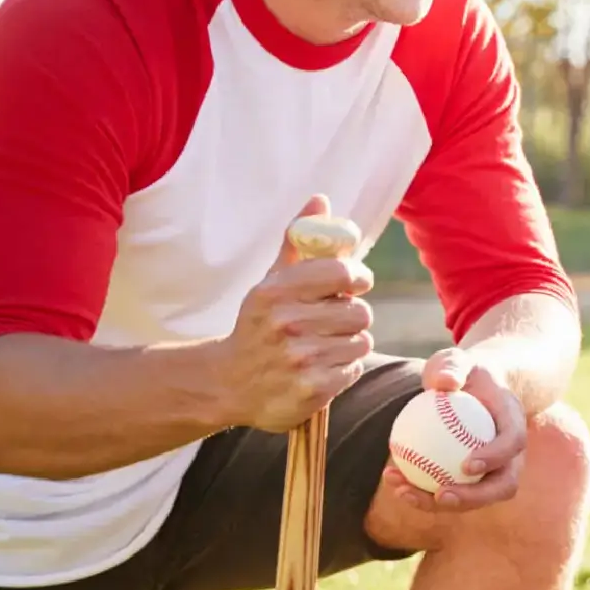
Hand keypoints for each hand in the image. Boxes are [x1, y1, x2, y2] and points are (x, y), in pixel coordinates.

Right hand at [221, 195, 374, 431]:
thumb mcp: (271, 281)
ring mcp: (299, 360)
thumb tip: (320, 200)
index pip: (343, 273)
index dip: (357, 277)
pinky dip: (342, 369)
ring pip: (361, 341)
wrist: (228, 383)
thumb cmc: (259, 325)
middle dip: (350, 316)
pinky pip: (353, 369)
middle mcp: (286, 324)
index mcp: (276, 292)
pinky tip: (317, 369)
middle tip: (328, 322)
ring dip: (348, 344)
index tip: (355, 283)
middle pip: (360, 312)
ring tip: (319, 346)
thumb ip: (298, 241)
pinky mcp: (312, 390)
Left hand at [379, 348, 528, 515]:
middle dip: (474, 498)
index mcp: (514, 422)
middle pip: (503, 485)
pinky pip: (449, 491)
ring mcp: (494, 470)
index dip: (495, 458)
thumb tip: (443, 382)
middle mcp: (511, 453)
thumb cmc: (466, 372)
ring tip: (403, 492)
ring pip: (475, 497)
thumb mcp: (458, 361)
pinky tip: (390, 477)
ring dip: (438, 503)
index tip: (466, 465)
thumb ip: (452, 366)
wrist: (475, 389)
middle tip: (440, 495)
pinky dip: (421, 490)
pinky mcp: (471, 480)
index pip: (513, 443)